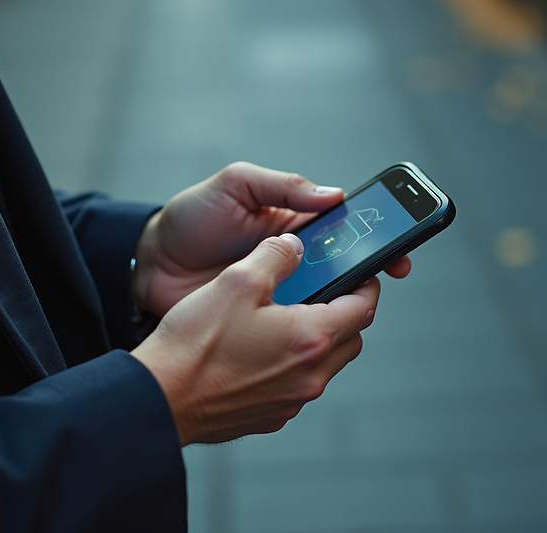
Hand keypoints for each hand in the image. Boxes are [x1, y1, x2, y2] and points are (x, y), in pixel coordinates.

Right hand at [131, 234, 378, 444]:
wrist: (159, 398)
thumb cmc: (195, 344)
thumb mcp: (238, 280)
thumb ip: (276, 255)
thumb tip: (295, 246)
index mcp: (311, 338)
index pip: (364, 308)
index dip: (365, 285)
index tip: (358, 273)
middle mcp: (310, 376)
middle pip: (350, 339)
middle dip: (343, 314)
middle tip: (320, 293)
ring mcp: (291, 401)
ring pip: (325, 365)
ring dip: (316, 341)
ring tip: (282, 320)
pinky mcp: (270, 417)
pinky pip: (296, 386)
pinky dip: (290, 366)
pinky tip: (259, 351)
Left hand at [132, 162, 410, 315]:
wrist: (147, 266)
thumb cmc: (190, 219)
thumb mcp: (234, 186)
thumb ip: (282, 185)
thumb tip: (335, 195)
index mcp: (296, 226)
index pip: (349, 232)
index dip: (379, 242)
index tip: (400, 254)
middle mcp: (297, 263)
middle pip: (346, 274)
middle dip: (366, 279)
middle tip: (373, 283)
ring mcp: (283, 297)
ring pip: (326, 306)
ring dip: (337, 307)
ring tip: (334, 304)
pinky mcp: (264, 326)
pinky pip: (296, 332)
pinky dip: (307, 333)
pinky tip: (308, 333)